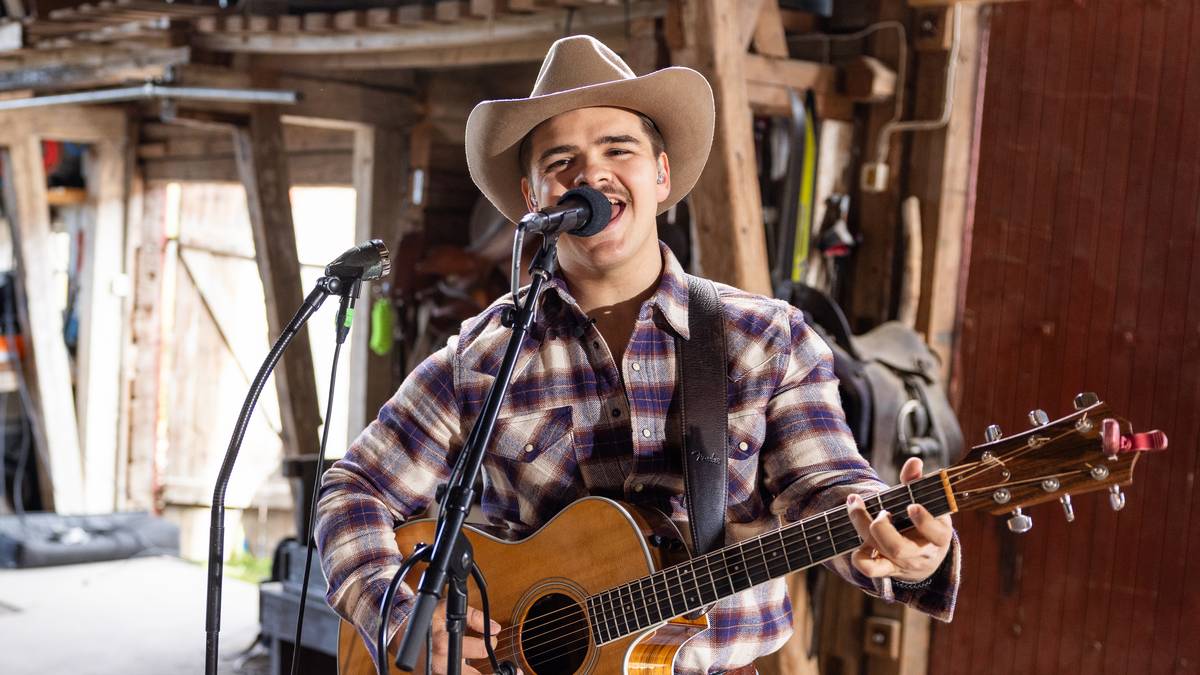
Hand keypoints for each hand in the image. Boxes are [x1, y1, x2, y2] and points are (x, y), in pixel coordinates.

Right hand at [390, 600, 507, 674]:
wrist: (402, 633)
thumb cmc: (427, 620)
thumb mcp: (447, 609)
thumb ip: (474, 617)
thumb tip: (494, 628)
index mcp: (443, 644)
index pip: (479, 651)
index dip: (488, 644)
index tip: (490, 639)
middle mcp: (439, 663)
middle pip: (473, 674)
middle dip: (483, 666)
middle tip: (487, 657)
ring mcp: (435, 673)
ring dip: (472, 673)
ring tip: (477, 663)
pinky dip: (461, 672)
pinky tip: (464, 666)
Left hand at [847, 457, 952, 582]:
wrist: (927, 558)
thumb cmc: (926, 524)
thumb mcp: (929, 504)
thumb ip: (918, 482)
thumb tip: (914, 461)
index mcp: (938, 536)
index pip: (935, 533)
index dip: (923, 521)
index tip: (912, 506)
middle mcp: (920, 554)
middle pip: (898, 547)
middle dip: (882, 527)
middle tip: (880, 511)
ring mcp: (902, 564)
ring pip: (880, 555)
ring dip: (862, 528)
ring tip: (856, 505)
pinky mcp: (887, 570)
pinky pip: (869, 568)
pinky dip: (858, 554)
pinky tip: (857, 532)